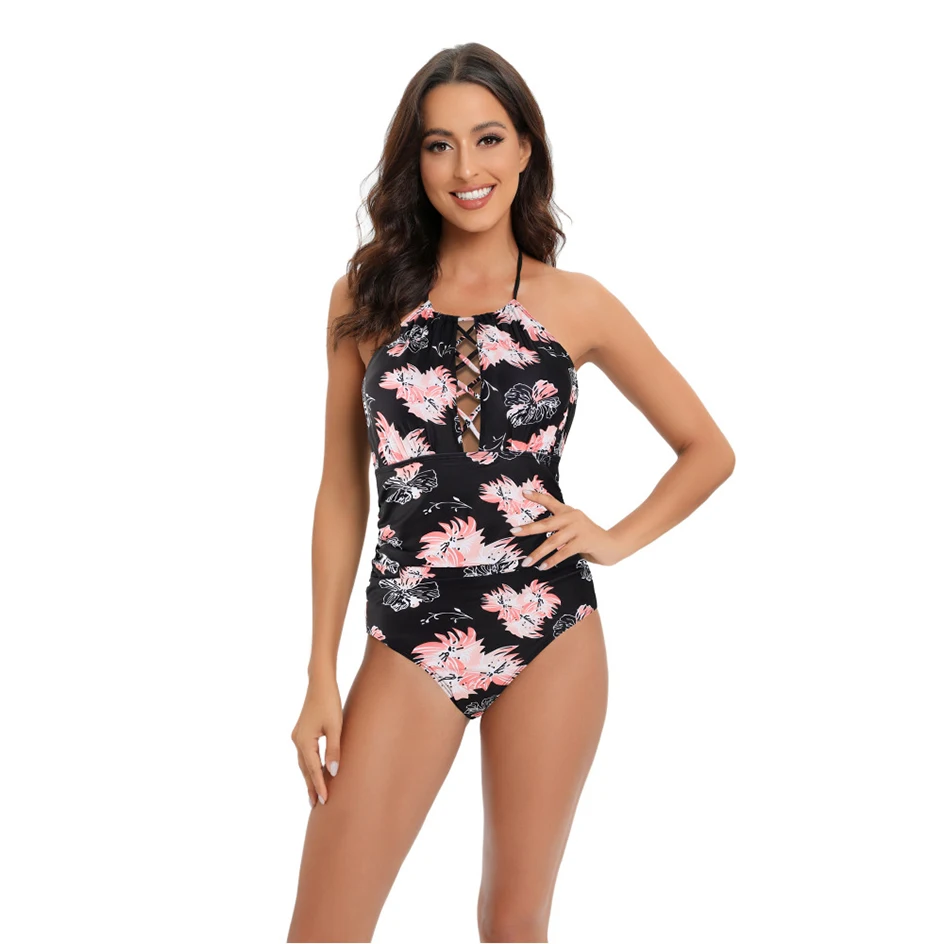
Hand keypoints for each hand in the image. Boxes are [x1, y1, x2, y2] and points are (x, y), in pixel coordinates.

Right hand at [291, 674, 342, 807]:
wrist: (320, 683)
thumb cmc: (330, 702)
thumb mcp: (336, 726)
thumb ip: (334, 750)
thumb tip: (333, 772)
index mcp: (304, 741)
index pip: (313, 770)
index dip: (319, 786)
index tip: (324, 801)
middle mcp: (297, 741)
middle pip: (305, 769)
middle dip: (310, 786)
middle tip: (315, 805)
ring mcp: (297, 736)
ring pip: (303, 763)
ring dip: (309, 777)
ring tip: (314, 793)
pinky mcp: (301, 732)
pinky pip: (304, 755)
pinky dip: (309, 766)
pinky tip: (314, 771)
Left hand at [512, 488, 621, 567]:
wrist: (611, 545)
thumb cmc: (588, 538)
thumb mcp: (574, 527)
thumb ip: (559, 527)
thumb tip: (537, 533)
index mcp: (568, 511)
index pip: (550, 501)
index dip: (537, 496)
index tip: (524, 492)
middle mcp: (572, 517)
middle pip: (546, 523)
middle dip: (528, 529)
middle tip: (514, 532)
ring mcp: (578, 529)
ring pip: (553, 541)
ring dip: (538, 553)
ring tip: (527, 561)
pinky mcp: (584, 541)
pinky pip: (563, 552)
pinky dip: (552, 560)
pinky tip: (543, 566)